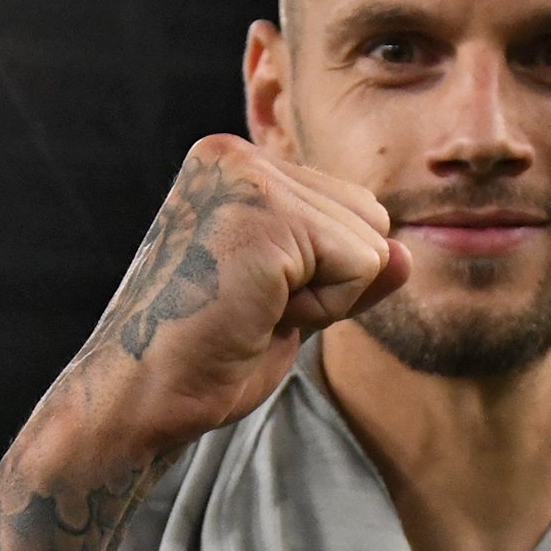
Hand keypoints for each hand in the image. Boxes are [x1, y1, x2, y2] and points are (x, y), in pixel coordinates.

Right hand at [71, 135, 409, 455]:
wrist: (143, 396)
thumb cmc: (207, 356)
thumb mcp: (294, 304)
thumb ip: (347, 271)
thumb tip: (407, 252)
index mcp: (235, 164)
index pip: (347, 207)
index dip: (321, 274)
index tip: (254, 299)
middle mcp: (237, 154)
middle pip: (370, 215)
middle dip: (331, 281)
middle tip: (255, 308)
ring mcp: (249, 179)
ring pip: (371, 242)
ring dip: (326, 297)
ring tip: (253, 310)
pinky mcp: (265, 217)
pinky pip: (359, 265)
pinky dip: (324, 308)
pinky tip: (259, 314)